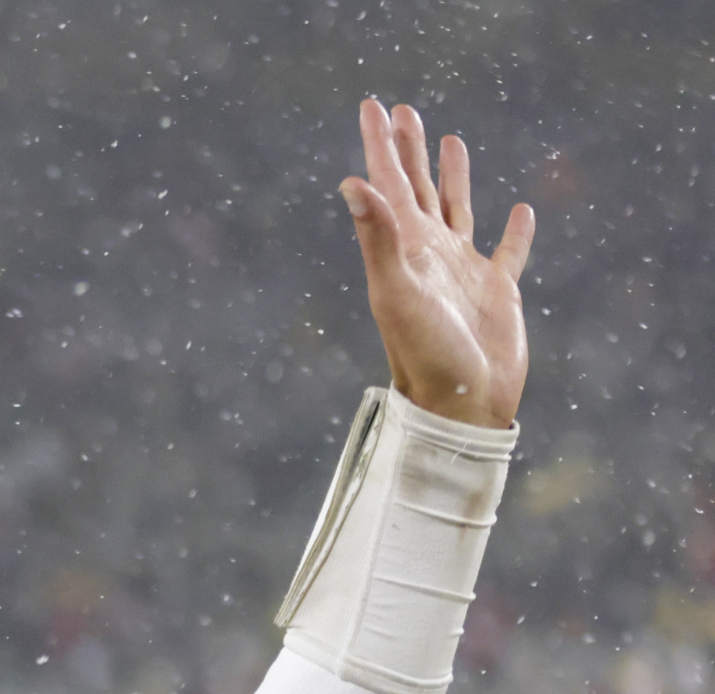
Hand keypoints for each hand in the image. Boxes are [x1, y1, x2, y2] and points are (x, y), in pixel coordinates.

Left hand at [340, 100, 534, 429]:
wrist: (459, 408)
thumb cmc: (424, 355)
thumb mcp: (398, 291)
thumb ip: (378, 237)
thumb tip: (352, 182)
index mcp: (403, 252)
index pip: (388, 186)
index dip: (380, 146)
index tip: (373, 106)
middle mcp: (429, 258)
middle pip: (417, 191)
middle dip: (409, 151)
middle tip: (404, 112)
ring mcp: (463, 274)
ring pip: (457, 211)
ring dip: (452, 178)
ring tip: (451, 142)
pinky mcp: (496, 294)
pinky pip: (508, 253)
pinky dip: (515, 233)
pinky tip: (522, 211)